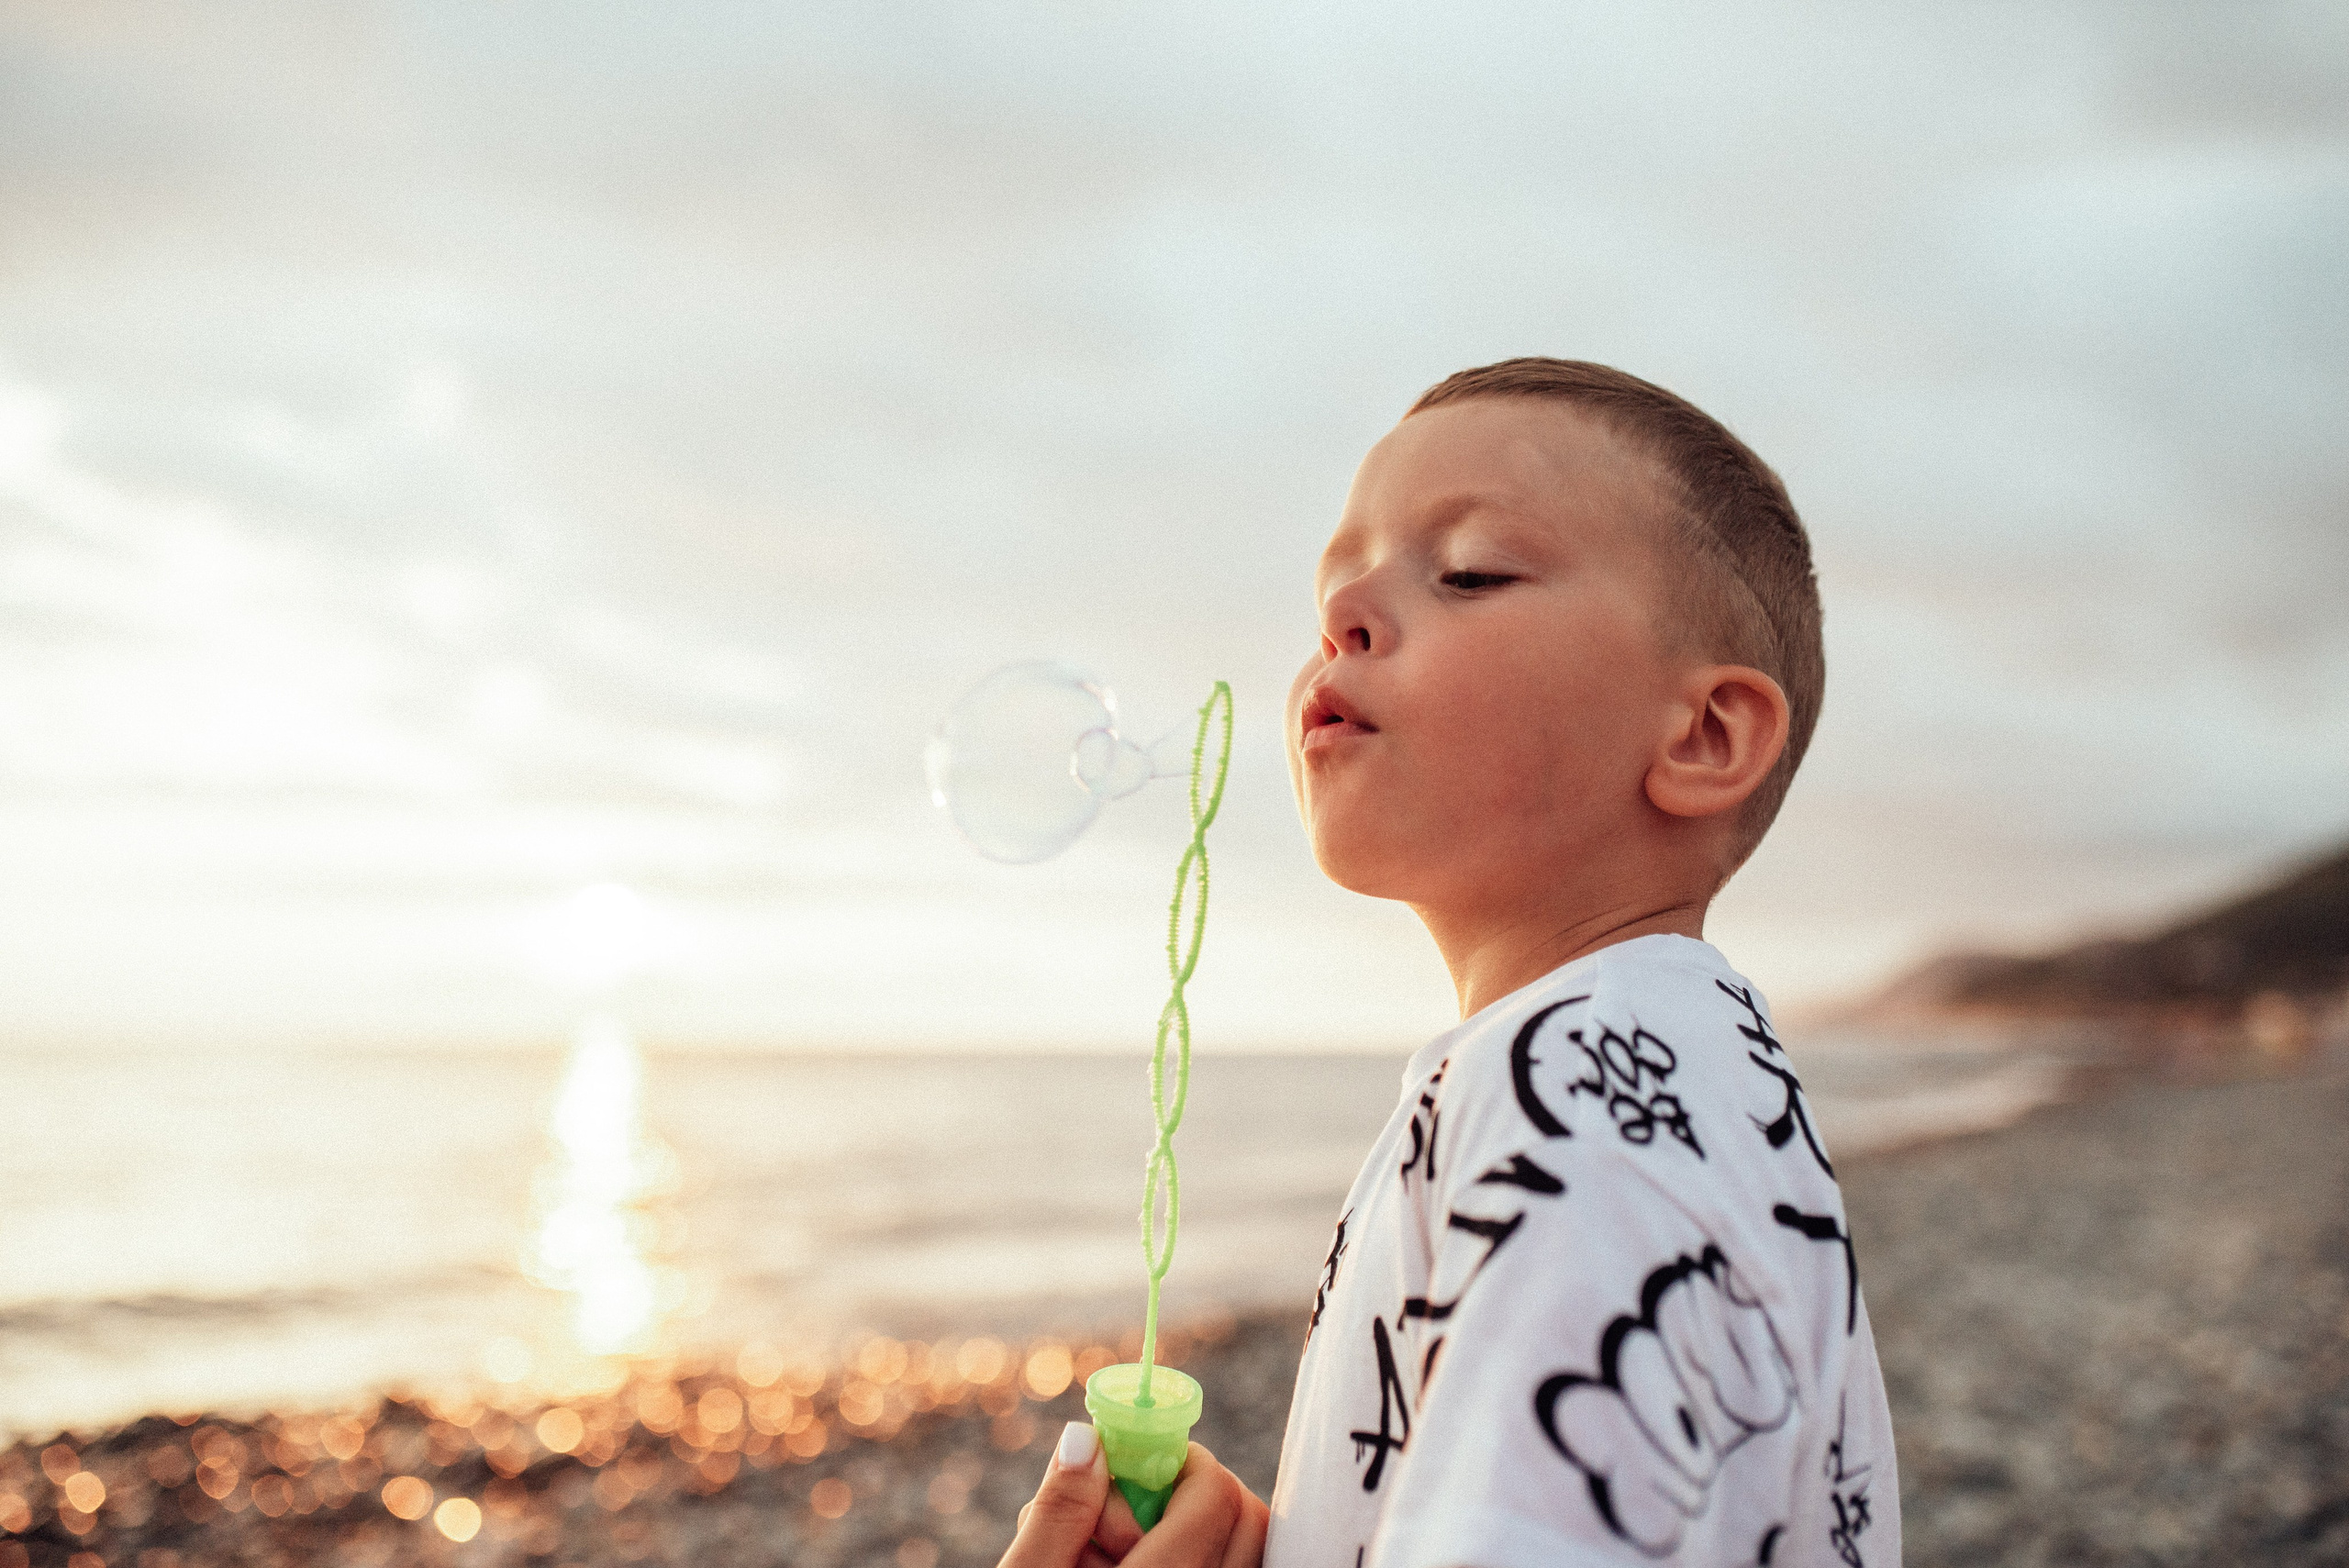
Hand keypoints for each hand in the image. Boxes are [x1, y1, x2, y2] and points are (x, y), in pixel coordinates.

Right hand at [1000, 1429, 1267, 1567]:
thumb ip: (1057, 1512)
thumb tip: (1089, 1436)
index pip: (1216, 1493)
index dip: (1174, 1460)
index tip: (1124, 1470)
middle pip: (1247, 1515)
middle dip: (1189, 1493)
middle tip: (1123, 1521)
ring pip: (1249, 1546)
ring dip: (1200, 1529)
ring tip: (1129, 1554)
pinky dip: (1210, 1554)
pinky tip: (1149, 1564)